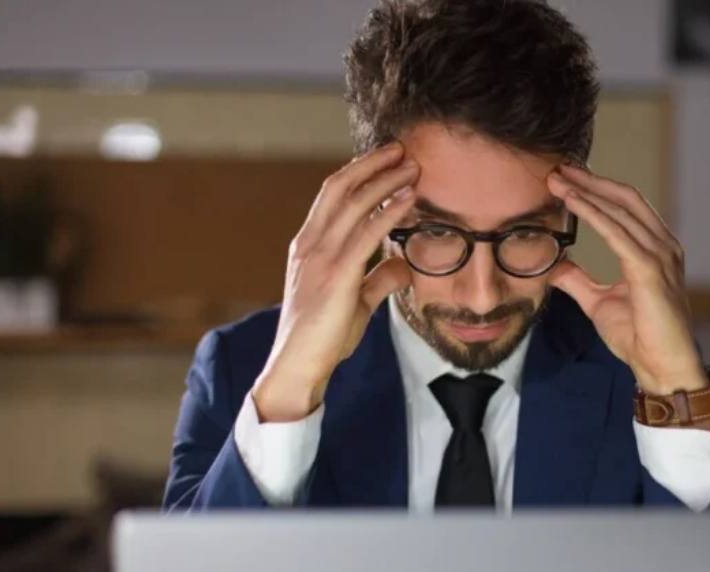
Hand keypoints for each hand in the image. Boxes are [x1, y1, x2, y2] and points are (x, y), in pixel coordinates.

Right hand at [252, 143, 418, 421]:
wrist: (298, 367)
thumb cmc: (323, 338)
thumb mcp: (355, 302)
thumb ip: (377, 280)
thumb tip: (403, 266)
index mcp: (309, 246)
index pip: (332, 195)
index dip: (358, 172)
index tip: (385, 158)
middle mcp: (310, 244)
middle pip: (340, 188)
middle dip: (372, 164)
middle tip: (402, 149)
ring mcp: (320, 258)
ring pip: (354, 203)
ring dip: (385, 180)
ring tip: (412, 165)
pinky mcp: (335, 276)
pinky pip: (366, 233)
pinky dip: (390, 211)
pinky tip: (409, 198)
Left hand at [546, 165, 709, 396]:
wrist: (661, 367)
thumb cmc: (639, 336)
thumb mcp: (599, 302)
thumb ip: (578, 280)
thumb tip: (555, 266)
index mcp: (653, 250)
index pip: (624, 207)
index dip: (596, 189)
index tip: (566, 178)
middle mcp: (662, 246)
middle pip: (625, 198)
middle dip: (591, 180)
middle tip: (558, 169)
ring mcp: (660, 256)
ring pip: (620, 211)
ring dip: (587, 192)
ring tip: (558, 181)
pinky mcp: (650, 270)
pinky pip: (618, 233)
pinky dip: (594, 214)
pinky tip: (573, 203)